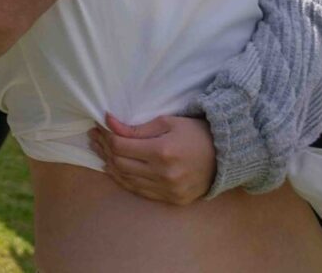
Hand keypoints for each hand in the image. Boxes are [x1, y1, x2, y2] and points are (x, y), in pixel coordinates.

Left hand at [89, 114, 214, 204]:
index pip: (121, 146)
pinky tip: (115, 169)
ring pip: (127, 179)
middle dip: (104, 148)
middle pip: (120, 163)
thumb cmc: (195, 133)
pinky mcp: (172, 200)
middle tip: (95, 137)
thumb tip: (109, 122)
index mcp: (162, 152)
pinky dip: (124, 180)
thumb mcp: (167, 122)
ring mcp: (168, 190)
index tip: (98, 126)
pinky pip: (140, 191)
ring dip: (110, 165)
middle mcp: (164, 174)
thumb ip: (137, 128)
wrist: (225, 157)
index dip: (106, 136)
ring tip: (100, 150)